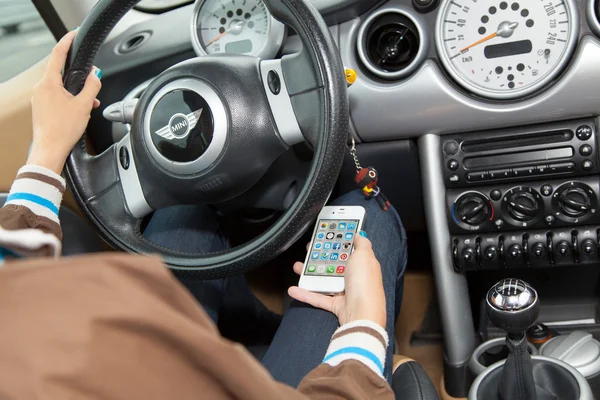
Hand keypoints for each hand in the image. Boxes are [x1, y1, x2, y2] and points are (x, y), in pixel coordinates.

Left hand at [27, 30, 101, 173]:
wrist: (50, 149)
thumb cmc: (63, 129)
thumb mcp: (84, 105)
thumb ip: (92, 86)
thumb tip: (95, 74)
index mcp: (49, 83)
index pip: (57, 55)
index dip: (67, 42)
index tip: (73, 34)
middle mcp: (40, 88)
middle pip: (60, 72)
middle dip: (78, 76)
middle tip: (91, 80)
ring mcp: (38, 98)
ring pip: (59, 86)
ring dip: (75, 91)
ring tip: (88, 104)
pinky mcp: (40, 107)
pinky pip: (55, 96)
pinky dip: (68, 99)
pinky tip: (79, 110)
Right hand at [289, 233, 386, 328]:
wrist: (362, 314)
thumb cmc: (365, 283)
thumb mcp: (365, 255)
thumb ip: (362, 243)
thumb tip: (359, 234)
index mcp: (362, 264)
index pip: (349, 249)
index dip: (338, 242)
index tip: (325, 235)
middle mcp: (354, 277)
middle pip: (334, 264)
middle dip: (320, 256)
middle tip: (308, 249)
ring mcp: (344, 291)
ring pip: (324, 279)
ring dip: (309, 273)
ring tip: (297, 266)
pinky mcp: (335, 305)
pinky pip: (318, 297)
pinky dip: (305, 294)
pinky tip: (293, 289)